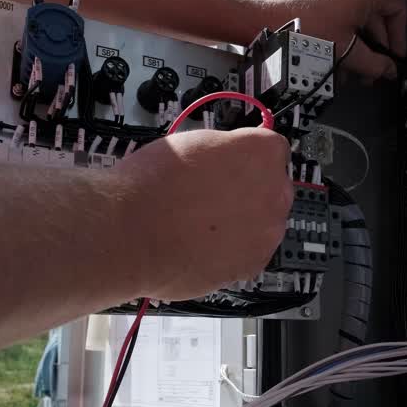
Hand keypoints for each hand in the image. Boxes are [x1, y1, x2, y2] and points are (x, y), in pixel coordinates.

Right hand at [114, 128, 292, 299]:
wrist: (131, 232)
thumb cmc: (152, 183)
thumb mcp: (193, 141)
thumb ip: (225, 150)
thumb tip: (229, 159)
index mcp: (263, 151)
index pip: (271, 150)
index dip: (246, 159)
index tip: (231, 167)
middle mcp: (275, 191)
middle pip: (271, 189)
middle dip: (248, 193)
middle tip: (211, 198)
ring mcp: (267, 232)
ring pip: (262, 224)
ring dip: (241, 224)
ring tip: (200, 226)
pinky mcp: (252, 265)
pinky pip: (249, 254)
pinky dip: (231, 252)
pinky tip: (201, 246)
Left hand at [263, 0, 406, 79]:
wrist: (270, 23)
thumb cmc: (309, 31)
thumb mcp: (349, 52)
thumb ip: (375, 64)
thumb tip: (389, 71)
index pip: (398, 10)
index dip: (400, 37)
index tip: (395, 57)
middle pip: (378, 19)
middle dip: (377, 49)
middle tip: (375, 72)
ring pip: (360, 22)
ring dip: (360, 49)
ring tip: (354, 74)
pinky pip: (345, 19)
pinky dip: (346, 40)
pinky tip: (339, 64)